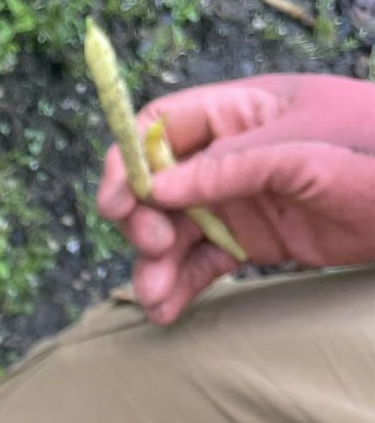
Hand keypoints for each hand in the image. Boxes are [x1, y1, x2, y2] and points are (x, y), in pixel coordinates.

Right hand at [97, 74, 374, 323]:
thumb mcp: (303, 152)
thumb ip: (229, 166)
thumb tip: (156, 189)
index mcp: (242, 111)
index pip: (162, 126)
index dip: (129, 162)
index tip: (119, 205)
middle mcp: (232, 153)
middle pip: (158, 185)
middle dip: (144, 221)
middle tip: (155, 251)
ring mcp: (242, 199)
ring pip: (177, 230)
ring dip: (156, 264)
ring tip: (155, 299)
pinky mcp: (256, 240)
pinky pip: (204, 262)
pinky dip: (182, 286)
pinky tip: (167, 311)